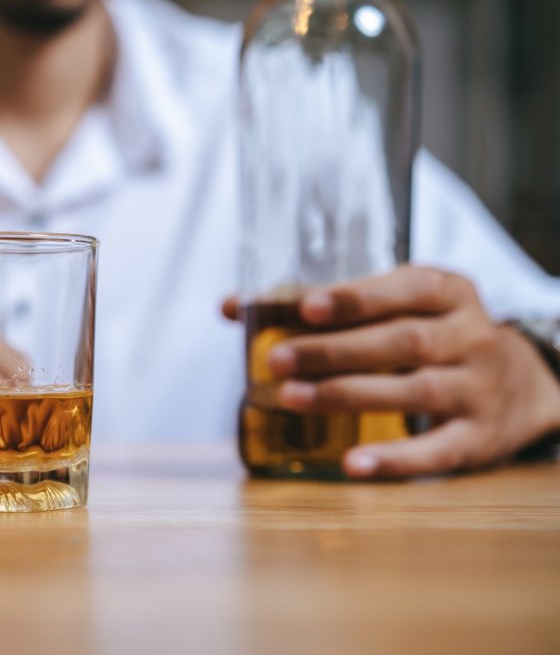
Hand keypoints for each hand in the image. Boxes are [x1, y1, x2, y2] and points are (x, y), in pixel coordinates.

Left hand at [223, 266, 559, 478]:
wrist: (522, 385)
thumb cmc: (431, 335)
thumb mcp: (396, 306)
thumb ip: (322, 305)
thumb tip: (230, 305)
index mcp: (448, 292)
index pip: (405, 289)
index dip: (356, 298)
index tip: (308, 308)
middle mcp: (470, 337)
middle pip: (401, 342)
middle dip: (334, 351)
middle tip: (278, 360)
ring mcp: (478, 389)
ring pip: (414, 391)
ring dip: (347, 396)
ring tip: (290, 399)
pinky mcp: (479, 439)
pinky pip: (437, 450)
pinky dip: (394, 459)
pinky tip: (351, 464)